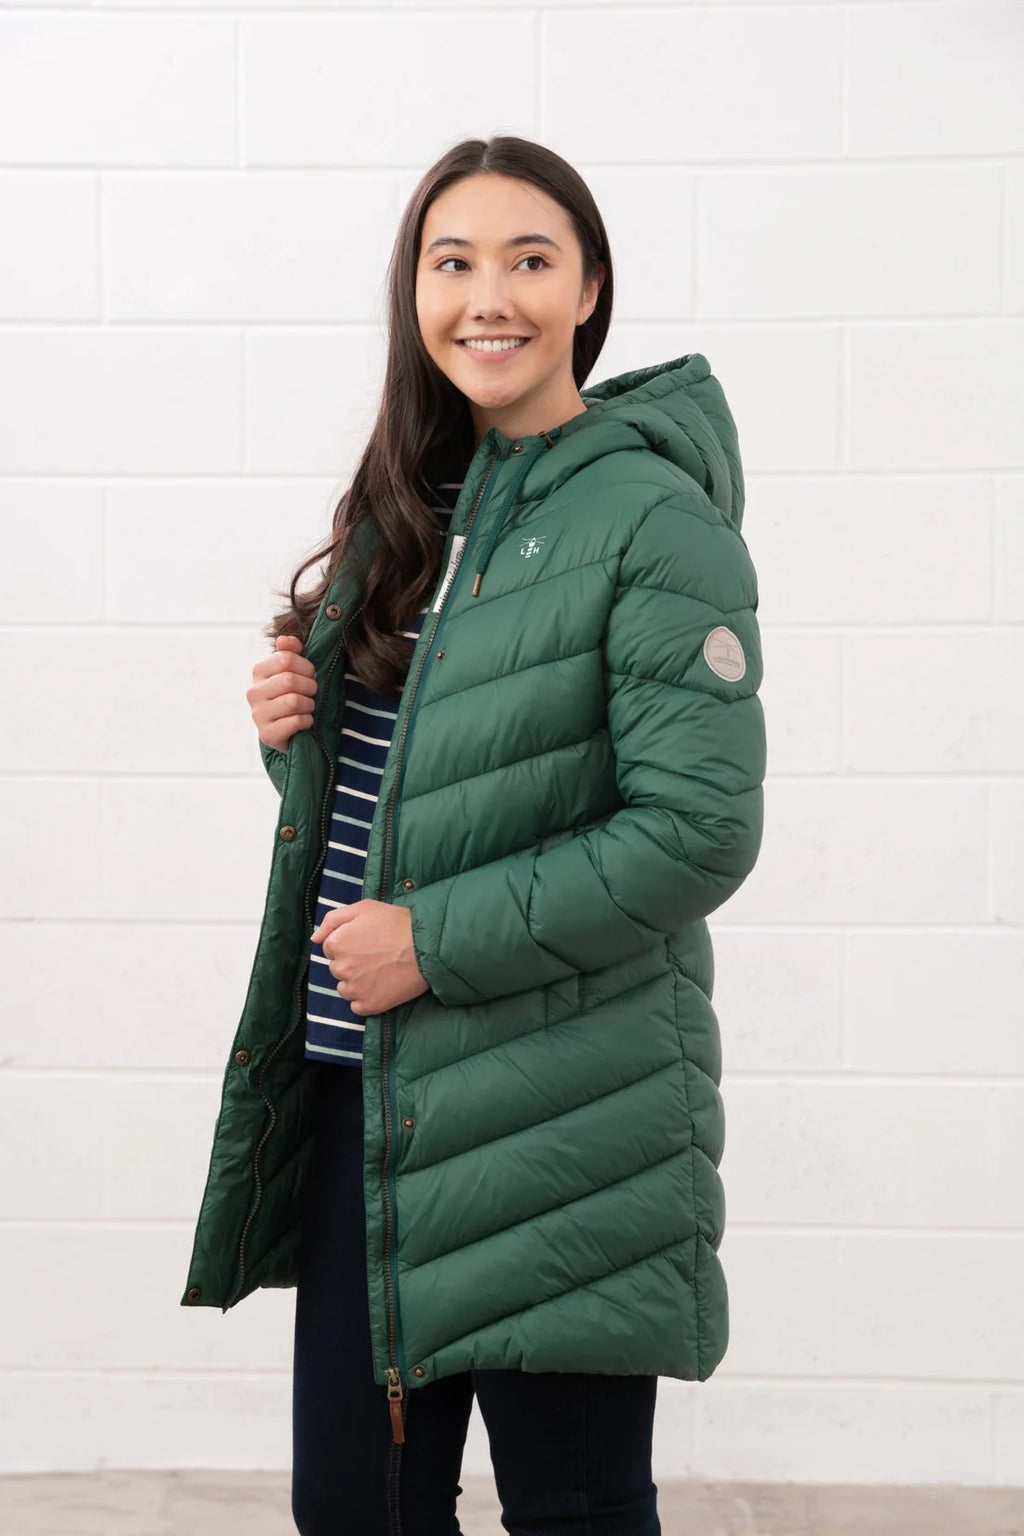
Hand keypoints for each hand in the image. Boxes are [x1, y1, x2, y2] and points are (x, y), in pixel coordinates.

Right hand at [248, 635, 316, 752]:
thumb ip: (290, 651)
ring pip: (293, 701)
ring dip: (309, 704)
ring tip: (307, 707)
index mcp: (259, 671)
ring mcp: (258, 714)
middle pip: (290, 680)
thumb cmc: (291, 694)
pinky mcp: (267, 734)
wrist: (285, 731)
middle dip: (309, 686)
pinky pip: (296, 721)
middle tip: (311, 692)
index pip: (286, 658)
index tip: (309, 674)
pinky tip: (304, 721)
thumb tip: (284, 640)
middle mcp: (253, 692)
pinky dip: (307, 721)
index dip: (306, 666)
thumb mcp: (293, 670)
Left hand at [310, 900, 430, 1015]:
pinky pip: (357, 1006)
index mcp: (337, 944)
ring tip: (379, 971)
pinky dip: (366, 999)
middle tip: (375, 955)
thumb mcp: (364, 908)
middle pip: (337, 969)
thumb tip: (314, 939)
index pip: (331, 948)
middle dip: (351, 962)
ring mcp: (355, 989)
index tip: (367, 941)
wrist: (427, 947)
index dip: (349, 943)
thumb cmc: (397, 923)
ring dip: (356, 982)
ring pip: (345, 989)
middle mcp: (341, 968)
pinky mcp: (369, 1006)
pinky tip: (381, 986)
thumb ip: (333, 920)